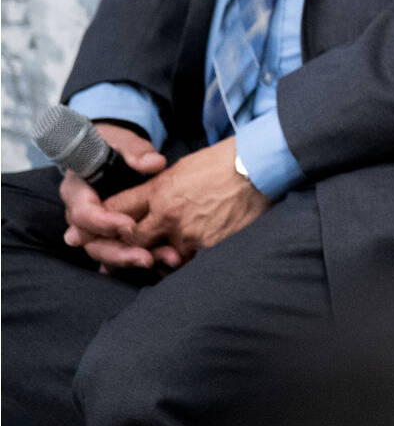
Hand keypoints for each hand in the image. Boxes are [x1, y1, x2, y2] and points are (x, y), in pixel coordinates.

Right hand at [59, 122, 172, 272]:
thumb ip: (136, 150)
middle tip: (146, 258)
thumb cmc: (113, 144)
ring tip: (164, 260)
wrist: (112, 149)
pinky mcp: (111, 232)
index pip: (83, 214)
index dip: (104, 223)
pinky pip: (121, 249)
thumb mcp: (122, 140)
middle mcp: (81, 213)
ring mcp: (95, 226)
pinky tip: (164, 259)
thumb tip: (153, 163)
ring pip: (106, 250)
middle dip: (118, 253)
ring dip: (132, 258)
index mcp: (76, 190)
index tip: (129, 226)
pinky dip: (140, 255)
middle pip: (91, 242)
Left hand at [108, 139, 269, 260]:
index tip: (102, 230)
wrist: (259, 166)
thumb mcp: (182, 167)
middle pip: (133, 241)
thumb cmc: (223, 161)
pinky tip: (192, 257)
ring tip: (166, 258)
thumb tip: (142, 205)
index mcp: (159, 191)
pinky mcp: (212, 246)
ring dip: (163, 258)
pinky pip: (192, 263)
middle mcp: (169, 215)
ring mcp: (191, 233)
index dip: (104, 223)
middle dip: (129, 247)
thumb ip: (158, 189)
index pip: (117, 210)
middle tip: (126, 252)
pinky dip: (190, 262)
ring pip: (163, 258)